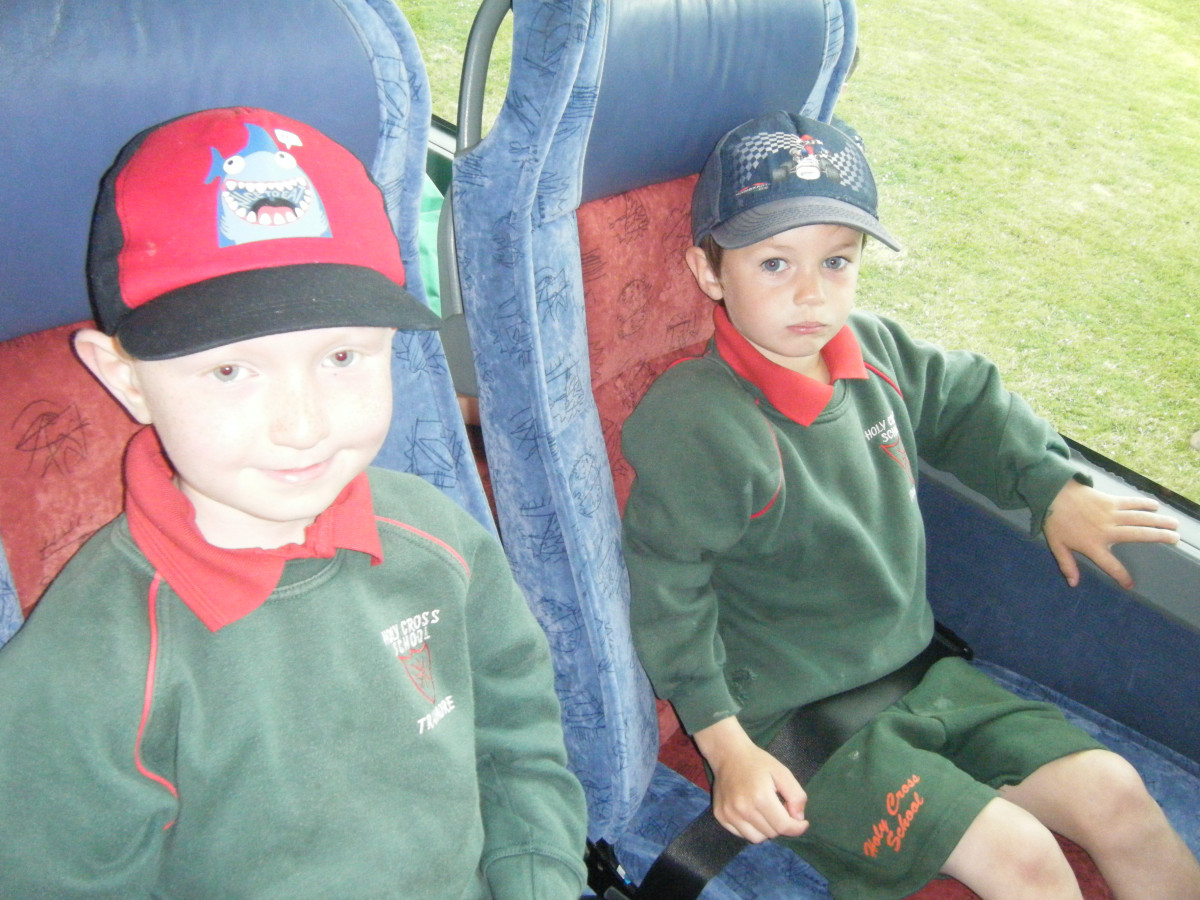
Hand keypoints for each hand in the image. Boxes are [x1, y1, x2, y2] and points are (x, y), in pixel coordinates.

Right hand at [693, 716, 807, 842]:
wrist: (728, 754)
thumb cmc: (757, 762)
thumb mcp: (783, 773)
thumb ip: (796, 796)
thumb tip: (798, 819)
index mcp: (760, 797)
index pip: (783, 827)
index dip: (797, 828)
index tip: (802, 822)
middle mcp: (743, 809)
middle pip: (771, 833)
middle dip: (781, 825)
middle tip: (780, 809)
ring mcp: (729, 814)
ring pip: (757, 838)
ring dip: (766, 830)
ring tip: (765, 812)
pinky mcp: (721, 816)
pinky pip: (742, 834)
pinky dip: (751, 829)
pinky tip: (752, 813)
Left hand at [1043, 478, 1178, 588]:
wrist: (1052, 494)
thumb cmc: (1054, 521)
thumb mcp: (1057, 546)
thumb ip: (1067, 565)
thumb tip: (1073, 584)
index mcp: (1093, 545)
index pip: (1110, 565)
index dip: (1121, 576)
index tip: (1131, 584)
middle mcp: (1106, 530)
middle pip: (1138, 536)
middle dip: (1158, 538)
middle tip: (1175, 539)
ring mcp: (1110, 514)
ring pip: (1139, 519)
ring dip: (1158, 521)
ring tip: (1174, 525)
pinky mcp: (1110, 500)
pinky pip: (1131, 502)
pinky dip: (1144, 503)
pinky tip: (1156, 506)